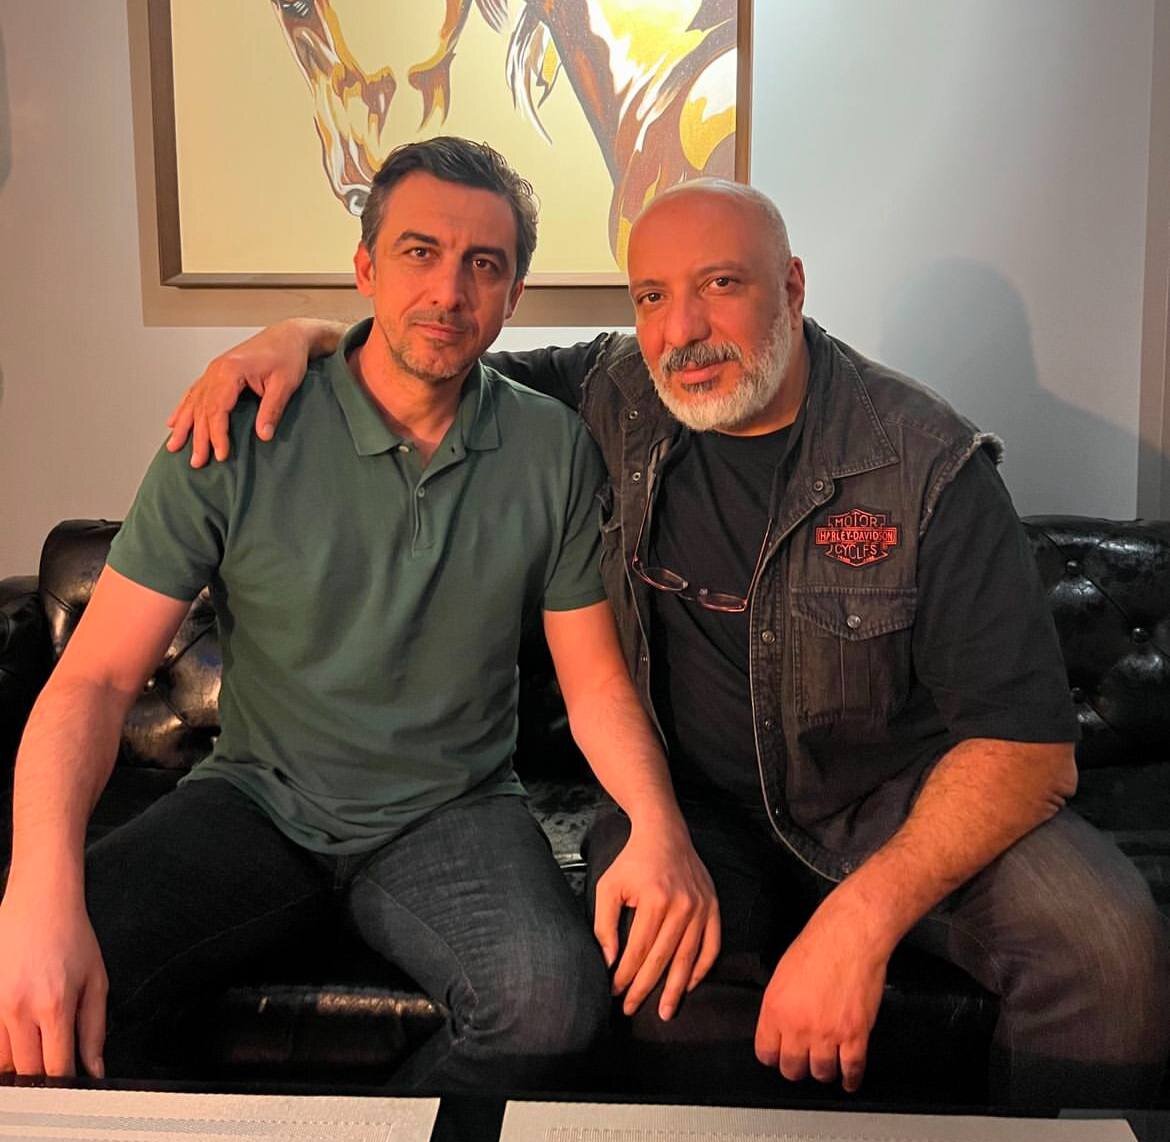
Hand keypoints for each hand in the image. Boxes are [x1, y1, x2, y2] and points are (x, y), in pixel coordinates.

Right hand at [0, 890, 107, 1077]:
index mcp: (54, 1006)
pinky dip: (5, 1051)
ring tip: (39, 1056)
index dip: (66, 1086)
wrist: (40, 904)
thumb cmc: (71, 937)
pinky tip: (21, 1043)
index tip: (74, 1090)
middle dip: (44, 1079)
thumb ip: (95, 1029)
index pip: (57, 1067)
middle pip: (27, 1071)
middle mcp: (20, 1011)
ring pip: (3, 1063)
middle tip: (57, 1075)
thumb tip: (96, 1069)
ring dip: (21, 1067)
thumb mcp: (97, 980)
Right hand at [165, 320, 313, 466]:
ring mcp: (214, 370)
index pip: (217, 409)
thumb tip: (263, 436)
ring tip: (174, 447)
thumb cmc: (288, 355)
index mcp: (230, 370)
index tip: (221, 455)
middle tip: (196, 462)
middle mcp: (216, 369)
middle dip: (198, 437)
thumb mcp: (285, 384)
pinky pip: (195, 392)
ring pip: (194, 402)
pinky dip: (184, 408)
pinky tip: (174, 421)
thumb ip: (271, 409)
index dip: (217, 435)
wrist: (289, 335)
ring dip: (185, 426)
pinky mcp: (217, 372)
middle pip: (202, 409)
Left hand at [593, 820, 719, 1020]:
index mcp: (654, 900)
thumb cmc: (632, 861)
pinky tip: (689, 985)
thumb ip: (605, 924)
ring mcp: (700, 907)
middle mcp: (681, 906)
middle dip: (645, 988)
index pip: (638, 950)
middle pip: (662, 959)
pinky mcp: (712, 906)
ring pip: (688, 958)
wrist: (664, 833)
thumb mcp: (609, 886)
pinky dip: (702, 969)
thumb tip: (610, 961)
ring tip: (665, 1011)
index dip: (625, 976)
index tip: (614, 992)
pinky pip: (711, 945)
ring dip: (675, 988)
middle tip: (631, 1009)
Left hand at [753, 900, 887, 1092]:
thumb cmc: (817, 945)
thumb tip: (779, 1027)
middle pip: (792, 1069)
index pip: (766, 1053)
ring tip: (826, 1064)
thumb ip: (779, 1006)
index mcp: (775, 1009)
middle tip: (803, 1062)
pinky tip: (849, 1078)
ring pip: (821, 1073)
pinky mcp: (855, 1035)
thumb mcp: (782, 974)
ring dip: (824, 1071)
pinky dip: (851, 1078)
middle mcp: (798, 1026)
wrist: (849, 935)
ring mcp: (828, 1033)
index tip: (779, 1057)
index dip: (773, 1057)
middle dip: (797, 1067)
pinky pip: (852, 1070)